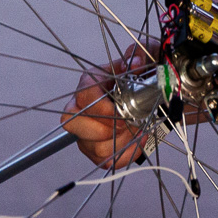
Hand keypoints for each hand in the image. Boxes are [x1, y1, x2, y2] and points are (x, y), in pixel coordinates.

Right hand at [63, 49, 149, 169]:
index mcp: (90, 83)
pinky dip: (127, 153)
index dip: (102, 108)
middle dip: (104, 129)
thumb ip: (140, 56)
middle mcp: (80, 108)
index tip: (123, 112)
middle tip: (127, 124)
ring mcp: (85, 132)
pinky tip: (138, 140)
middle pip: (71, 123)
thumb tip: (136, 62)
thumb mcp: (143, 61)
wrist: (147, 97)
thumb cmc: (140, 80)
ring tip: (137, 130)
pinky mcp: (95, 149)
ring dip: (121, 142)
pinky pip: (106, 161)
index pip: (83, 96)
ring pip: (94, 147)